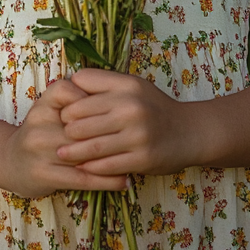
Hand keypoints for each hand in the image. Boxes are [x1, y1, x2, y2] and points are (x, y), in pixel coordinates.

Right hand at [0, 78, 129, 197]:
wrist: (10, 161)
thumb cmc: (41, 131)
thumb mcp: (53, 108)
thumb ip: (78, 97)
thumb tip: (115, 92)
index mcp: (45, 102)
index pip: (70, 91)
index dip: (96, 99)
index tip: (122, 107)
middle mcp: (39, 123)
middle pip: (82, 124)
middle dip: (113, 130)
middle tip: (143, 133)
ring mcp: (40, 150)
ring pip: (85, 152)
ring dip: (116, 157)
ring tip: (140, 159)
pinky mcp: (43, 174)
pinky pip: (81, 178)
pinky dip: (106, 180)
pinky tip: (124, 180)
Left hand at [57, 68, 193, 176]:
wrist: (189, 132)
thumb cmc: (152, 107)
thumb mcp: (132, 86)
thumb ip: (103, 83)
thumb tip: (69, 82)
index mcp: (127, 85)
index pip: (82, 88)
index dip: (69, 101)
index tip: (64, 112)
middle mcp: (132, 107)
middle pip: (81, 119)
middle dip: (66, 128)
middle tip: (60, 135)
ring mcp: (137, 134)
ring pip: (90, 145)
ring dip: (72, 152)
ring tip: (61, 154)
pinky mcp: (142, 159)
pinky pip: (106, 165)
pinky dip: (91, 168)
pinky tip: (83, 167)